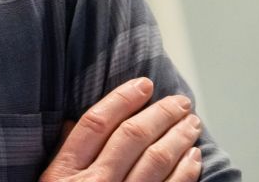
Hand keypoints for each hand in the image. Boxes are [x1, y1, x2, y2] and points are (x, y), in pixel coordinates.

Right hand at [39, 78, 202, 181]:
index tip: (143, 84)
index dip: (122, 99)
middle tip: (179, 102)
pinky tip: (194, 157)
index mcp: (64, 174)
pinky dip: (186, 171)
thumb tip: (78, 123)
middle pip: (132, 137)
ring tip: (191, 123)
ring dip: (179, 137)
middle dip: (160, 113)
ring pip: (156, 160)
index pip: (96, 123)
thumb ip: (65, 155)